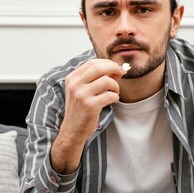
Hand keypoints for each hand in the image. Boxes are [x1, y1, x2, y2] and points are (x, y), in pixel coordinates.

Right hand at [51, 59, 123, 173]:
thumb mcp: (82, 91)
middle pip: (99, 67)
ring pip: (107, 81)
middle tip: (121, 73)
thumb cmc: (80, 109)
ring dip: (115, 86)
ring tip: (114, 92)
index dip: (107, 63)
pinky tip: (112, 100)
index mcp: (72, 78)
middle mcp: (75, 84)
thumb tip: (117, 69)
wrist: (72, 130)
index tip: (116, 68)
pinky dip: (115, 97)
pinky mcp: (90, 105)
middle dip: (114, 68)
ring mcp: (82, 95)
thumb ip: (95, 78)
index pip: (92, 63)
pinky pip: (110, 95)